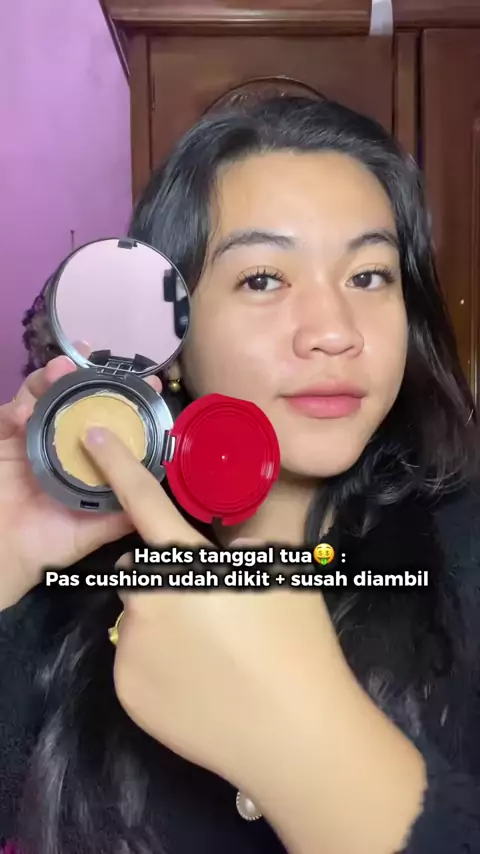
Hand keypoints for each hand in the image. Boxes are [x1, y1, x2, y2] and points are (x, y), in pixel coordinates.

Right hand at [0, 356, 162, 609]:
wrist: (0, 556)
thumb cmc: (45, 546)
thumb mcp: (93, 530)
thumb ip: (121, 512)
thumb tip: (156, 495)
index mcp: (87, 459)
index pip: (112, 421)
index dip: (129, 399)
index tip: (150, 381)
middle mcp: (63, 442)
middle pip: (77, 398)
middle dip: (86, 375)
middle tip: (93, 357)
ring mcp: (32, 437)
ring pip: (44, 395)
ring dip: (52, 377)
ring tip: (62, 368)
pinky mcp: (5, 438)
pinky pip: (11, 412)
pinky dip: (20, 404)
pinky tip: (27, 409)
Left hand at [82, 427, 342, 798]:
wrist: (294, 733)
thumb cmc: (297, 642)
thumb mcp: (280, 571)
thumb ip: (244, 537)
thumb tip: (229, 523)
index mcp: (187, 563)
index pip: (145, 502)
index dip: (118, 465)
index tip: (93, 436)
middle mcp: (147, 598)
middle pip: (139, 571)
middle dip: (162, 578)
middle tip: (208, 607)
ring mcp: (131, 647)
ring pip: (136, 618)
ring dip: (159, 622)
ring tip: (209, 653)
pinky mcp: (126, 691)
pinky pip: (133, 661)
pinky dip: (156, 665)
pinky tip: (196, 685)